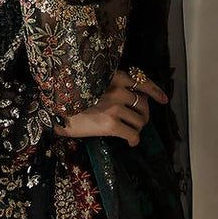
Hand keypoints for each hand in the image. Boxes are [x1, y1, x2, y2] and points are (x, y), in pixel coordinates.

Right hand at [53, 70, 168, 145]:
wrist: (54, 112)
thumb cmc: (72, 98)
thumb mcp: (94, 83)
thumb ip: (113, 84)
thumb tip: (134, 97)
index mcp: (112, 76)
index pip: (142, 82)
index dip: (155, 91)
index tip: (163, 99)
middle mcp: (116, 89)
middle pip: (143, 104)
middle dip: (144, 114)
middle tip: (139, 121)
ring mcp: (114, 107)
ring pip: (140, 120)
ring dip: (138, 128)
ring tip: (131, 131)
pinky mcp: (110, 124)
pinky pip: (132, 134)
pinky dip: (134, 140)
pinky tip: (130, 142)